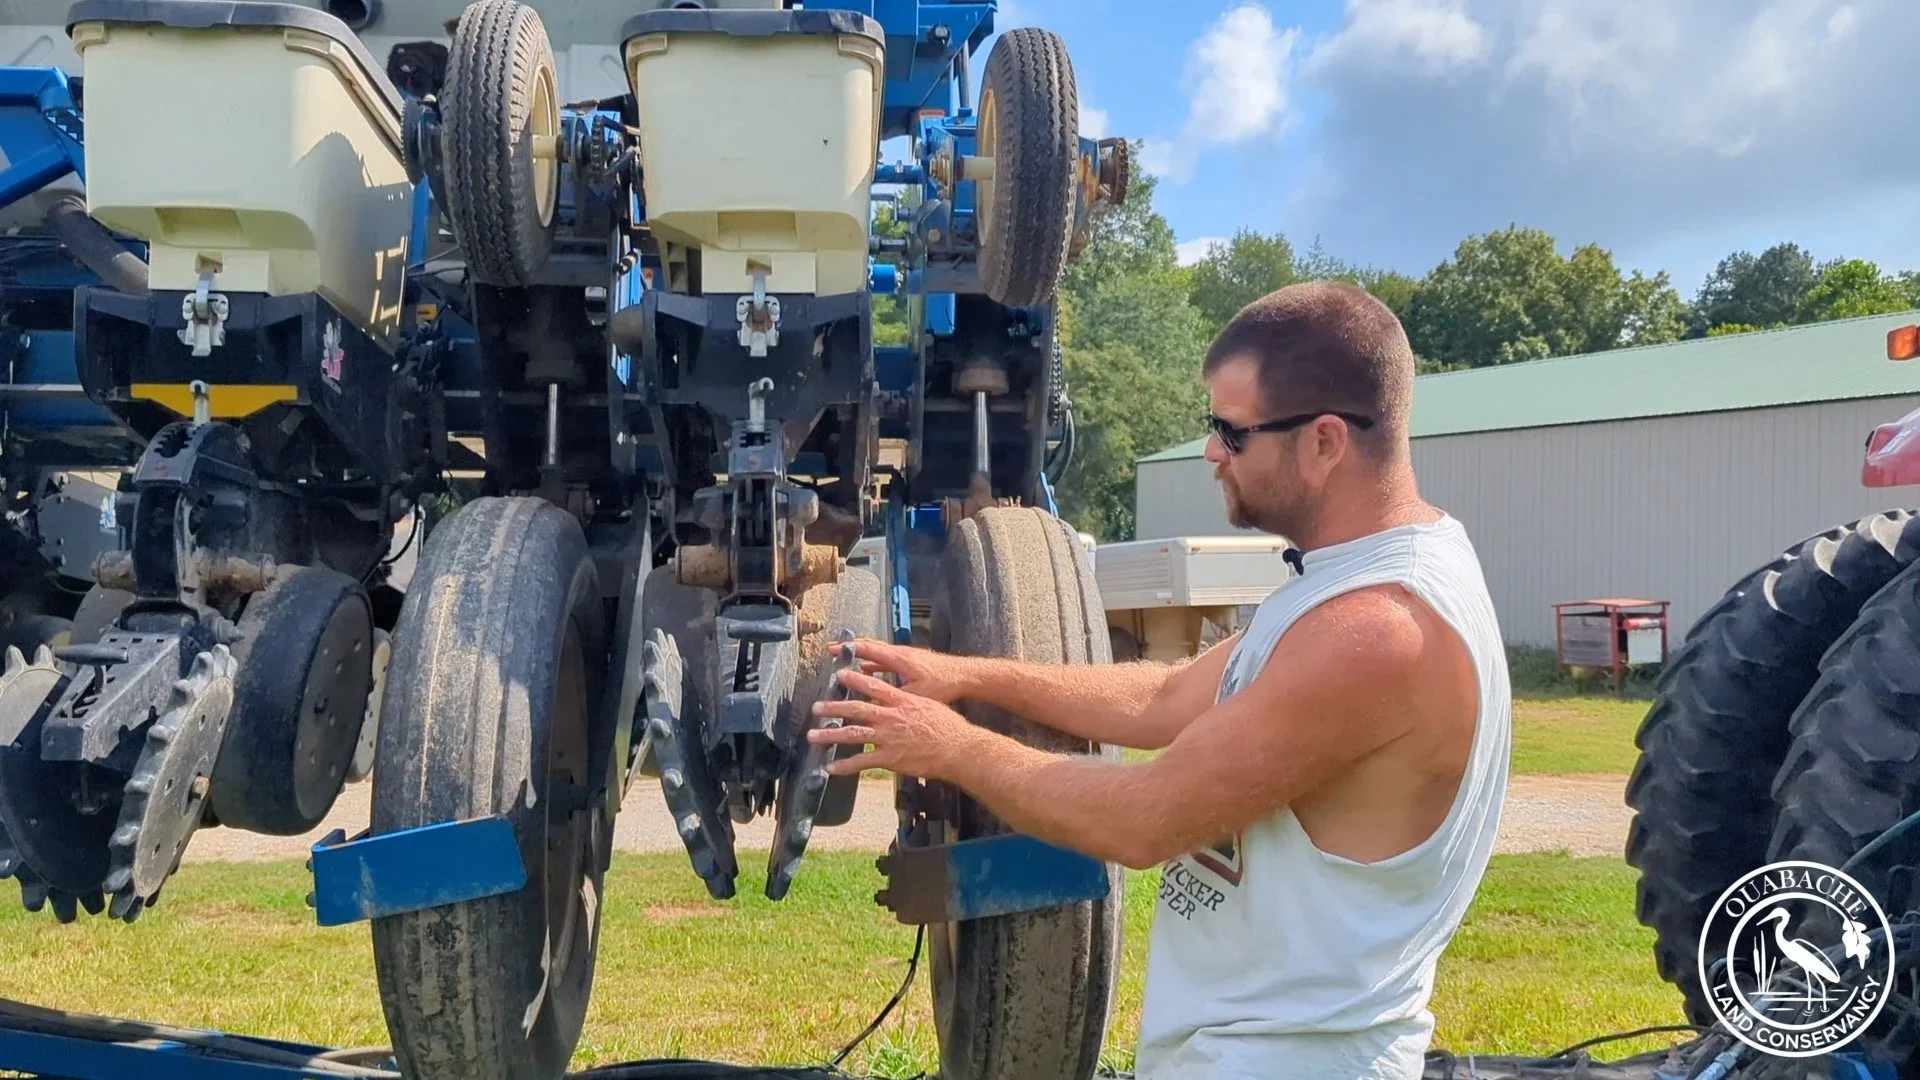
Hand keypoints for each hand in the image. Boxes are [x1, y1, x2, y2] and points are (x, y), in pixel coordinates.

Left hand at [808, 668, 988, 779]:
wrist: (957, 748)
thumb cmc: (948, 727)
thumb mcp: (928, 705)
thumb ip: (909, 702)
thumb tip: (900, 699)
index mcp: (901, 702)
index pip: (873, 687)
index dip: (854, 680)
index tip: (839, 674)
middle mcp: (890, 717)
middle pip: (856, 709)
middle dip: (833, 708)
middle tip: (816, 707)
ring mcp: (887, 738)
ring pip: (852, 734)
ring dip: (830, 735)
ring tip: (813, 736)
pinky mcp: (888, 759)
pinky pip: (861, 762)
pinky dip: (844, 766)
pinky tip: (829, 768)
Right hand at [835, 638, 974, 704]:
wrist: (964, 676)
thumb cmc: (943, 684)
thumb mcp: (915, 695)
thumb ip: (892, 699)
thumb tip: (871, 707)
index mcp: (899, 658)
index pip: (869, 649)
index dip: (850, 649)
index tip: (833, 650)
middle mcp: (900, 653)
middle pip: (870, 646)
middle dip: (850, 648)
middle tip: (832, 650)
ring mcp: (905, 656)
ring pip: (878, 652)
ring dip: (861, 655)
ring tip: (844, 659)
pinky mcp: (910, 662)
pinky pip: (886, 660)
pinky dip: (874, 663)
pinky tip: (866, 671)